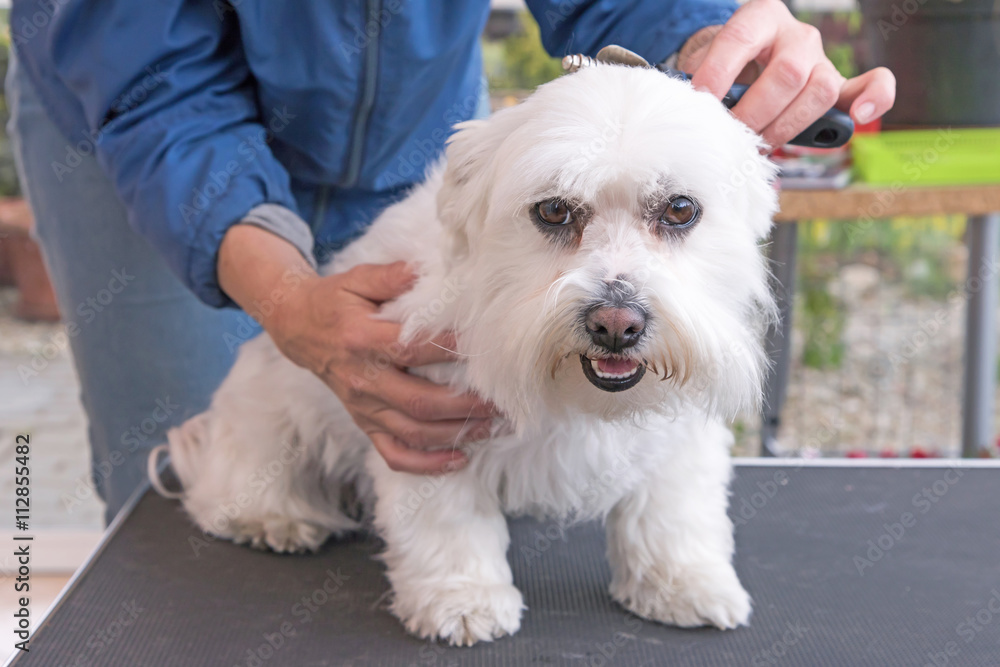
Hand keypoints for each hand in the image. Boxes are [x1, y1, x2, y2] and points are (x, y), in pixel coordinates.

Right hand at [218, 225, 494, 473]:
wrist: (298, 327)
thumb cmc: (337, 300)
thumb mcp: (359, 278)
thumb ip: (394, 275)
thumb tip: (429, 270)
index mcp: (361, 340)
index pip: (412, 350)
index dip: (450, 352)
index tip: (486, 350)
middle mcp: (362, 379)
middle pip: (419, 402)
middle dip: (466, 406)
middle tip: (504, 402)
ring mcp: (362, 406)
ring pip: (413, 432)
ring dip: (457, 435)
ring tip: (495, 428)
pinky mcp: (363, 422)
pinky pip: (393, 453)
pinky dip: (426, 464)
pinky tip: (459, 460)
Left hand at [681, 0, 895, 149]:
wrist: (744, 63)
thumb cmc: (723, 68)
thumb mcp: (704, 65)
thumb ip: (703, 82)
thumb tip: (696, 112)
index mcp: (759, 17)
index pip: (740, 39)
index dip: (719, 72)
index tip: (702, 101)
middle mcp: (797, 35)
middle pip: (786, 74)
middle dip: (755, 113)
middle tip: (731, 134)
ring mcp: (822, 59)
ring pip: (820, 89)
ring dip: (786, 125)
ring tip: (759, 143)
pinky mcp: (839, 85)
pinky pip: (873, 85)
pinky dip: (873, 99)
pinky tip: (857, 116)